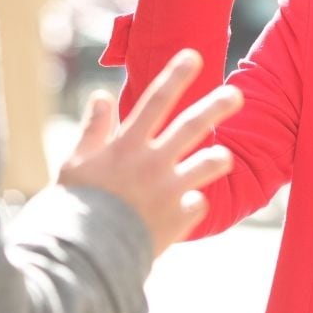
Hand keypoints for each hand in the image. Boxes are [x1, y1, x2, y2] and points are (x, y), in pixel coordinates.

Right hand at [58, 50, 239, 257]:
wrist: (86, 256)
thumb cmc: (75, 207)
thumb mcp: (76, 164)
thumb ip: (93, 129)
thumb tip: (101, 95)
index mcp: (126, 146)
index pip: (155, 101)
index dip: (175, 76)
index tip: (194, 56)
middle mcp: (152, 163)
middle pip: (192, 126)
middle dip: (216, 105)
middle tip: (237, 93)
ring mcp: (169, 191)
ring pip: (208, 164)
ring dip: (218, 158)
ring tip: (223, 156)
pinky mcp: (179, 219)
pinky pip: (198, 204)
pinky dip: (193, 204)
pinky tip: (184, 209)